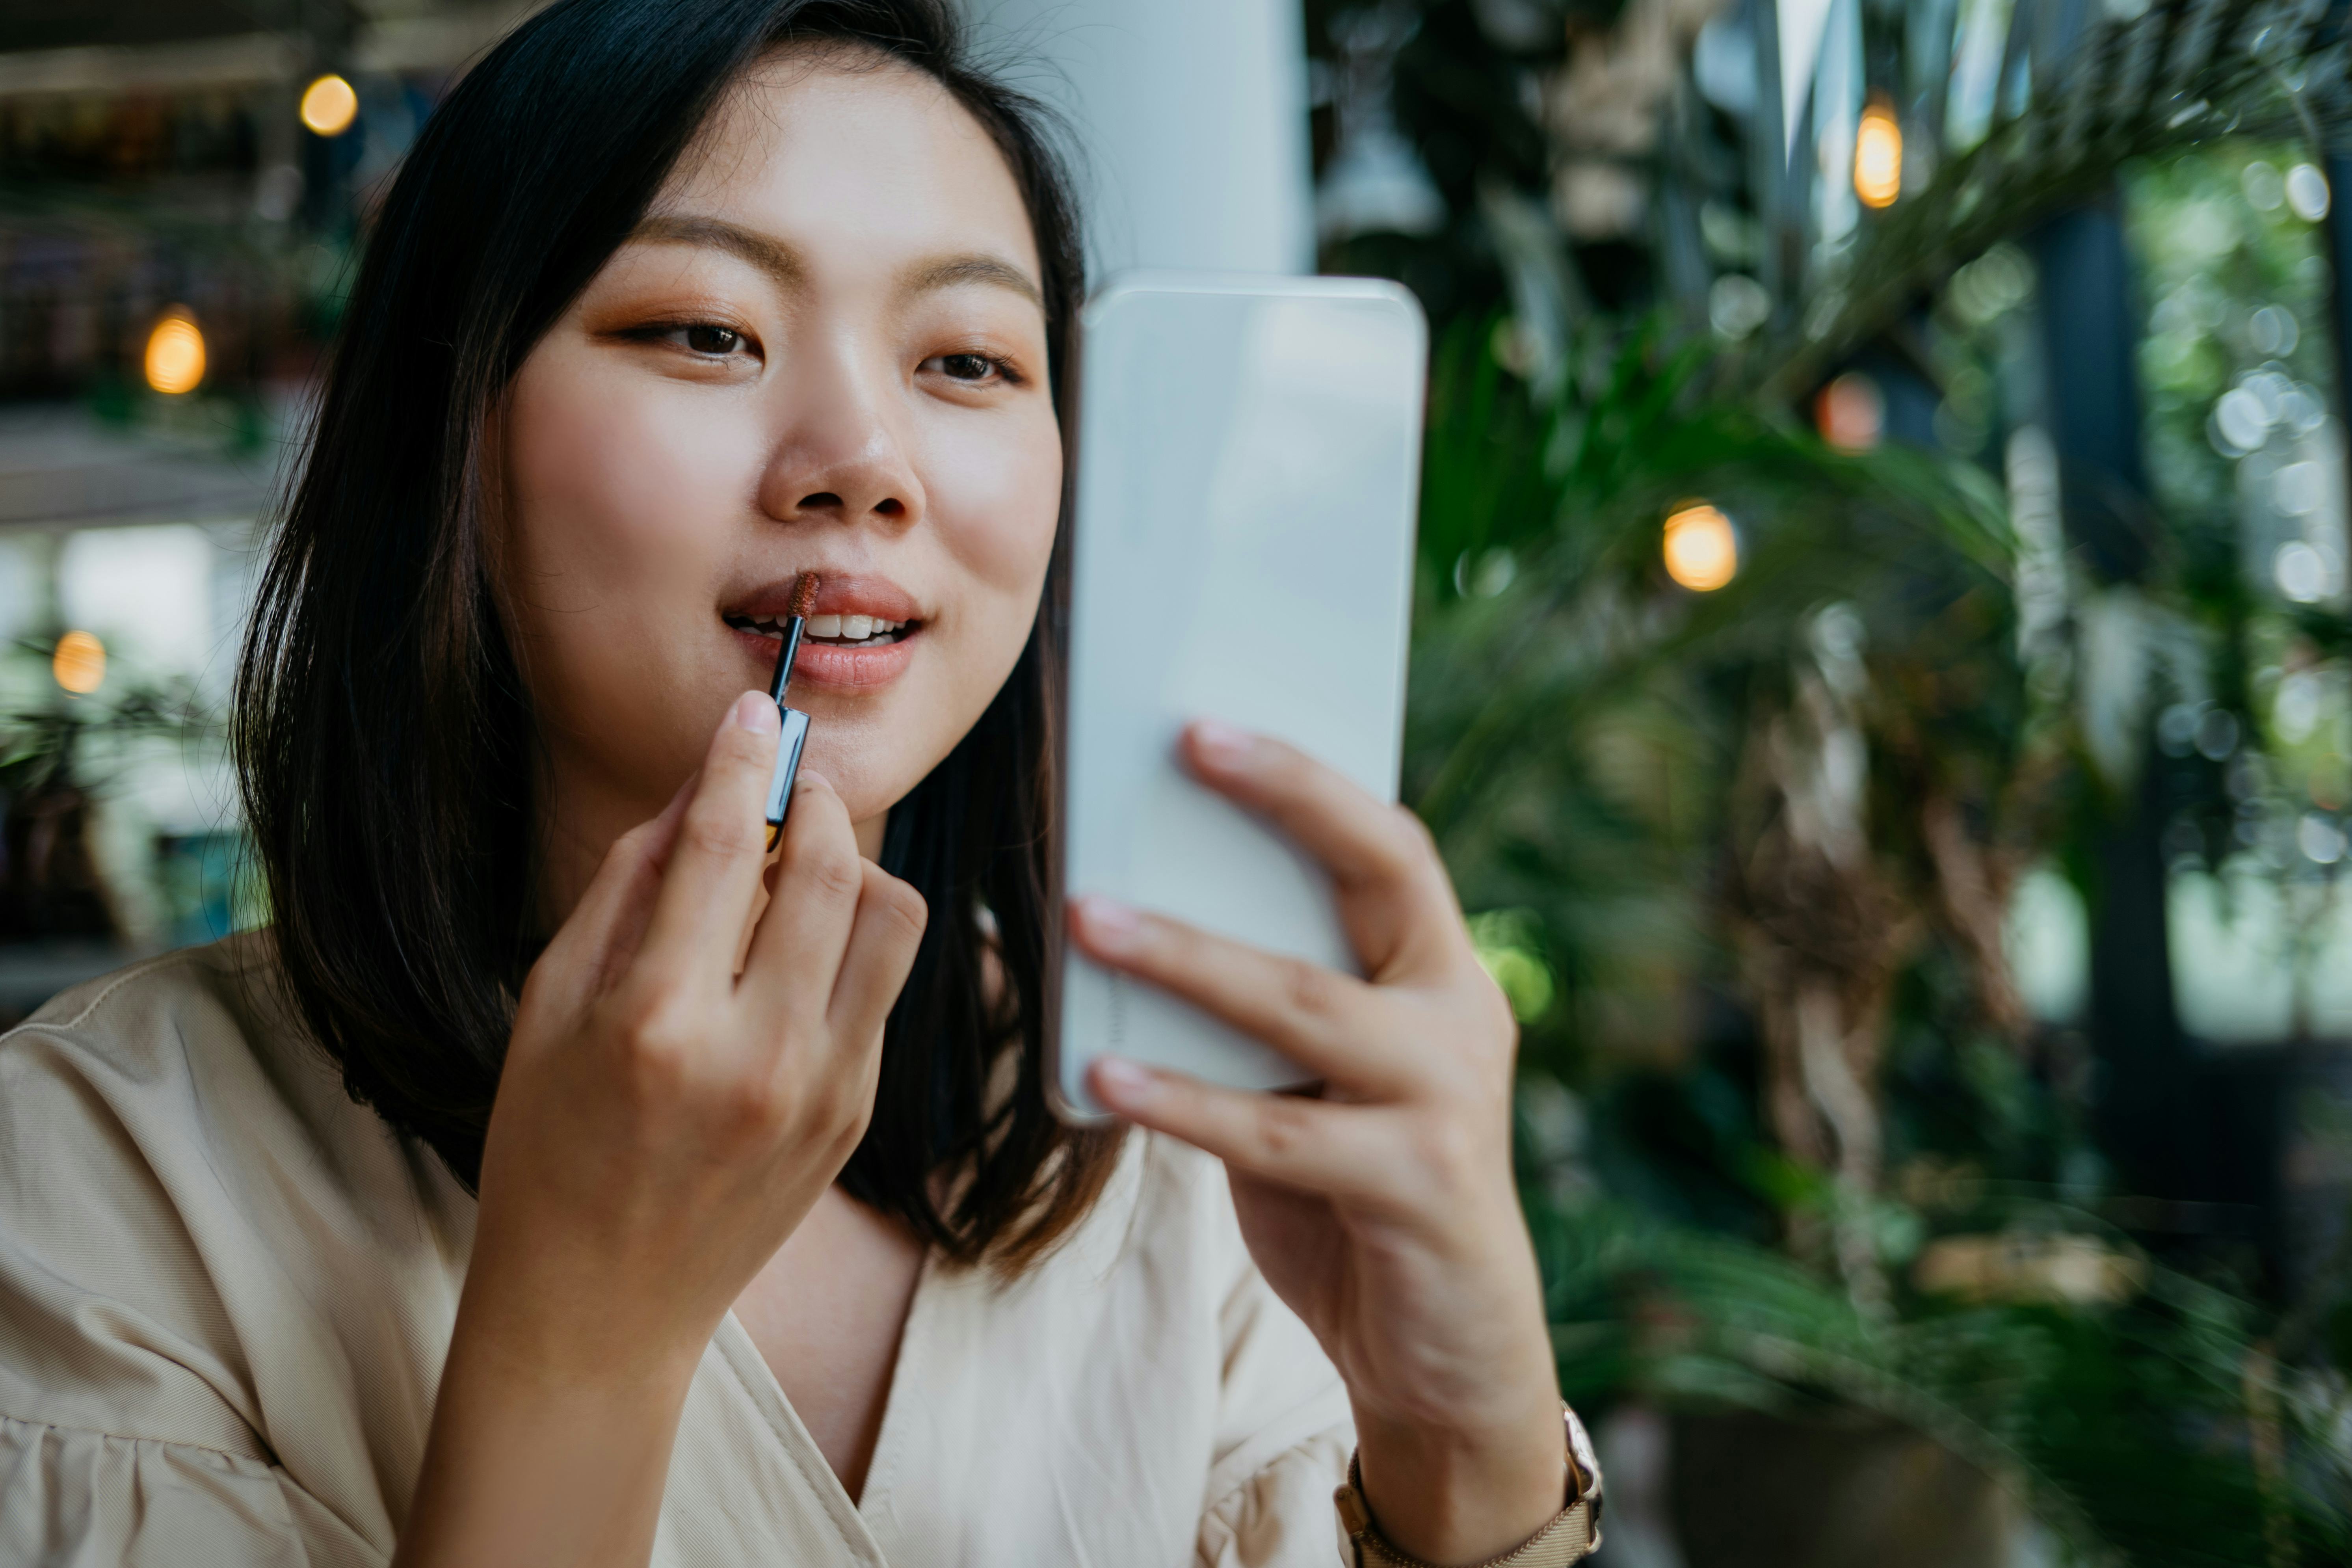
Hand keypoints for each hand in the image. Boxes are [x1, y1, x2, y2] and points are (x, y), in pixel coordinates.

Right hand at [396, 692, 925, 1567]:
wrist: (600, 1306)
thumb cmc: (548, 1146)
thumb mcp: (550, 1007)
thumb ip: (629, 888)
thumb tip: (698, 791)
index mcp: (655, 1021)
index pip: (720, 847)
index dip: (741, 760)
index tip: (755, 711)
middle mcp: (752, 1053)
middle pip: (828, 867)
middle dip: (811, 800)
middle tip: (784, 783)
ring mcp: (820, 1088)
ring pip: (889, 916)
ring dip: (851, 865)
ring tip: (798, 866)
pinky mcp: (855, 1114)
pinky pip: (883, 985)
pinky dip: (849, 940)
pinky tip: (797, 950)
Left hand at [1071, 722, 1563, 1565]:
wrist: (1450, 1354)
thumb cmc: (1361, 1194)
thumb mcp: (1322, 1082)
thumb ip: (1269, 1007)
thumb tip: (1134, 907)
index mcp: (1439, 973)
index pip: (1387, 843)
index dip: (1305, 778)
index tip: (1208, 723)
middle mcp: (1459, 1016)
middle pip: (1374, 877)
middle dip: (1283, 799)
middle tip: (1182, 742)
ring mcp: (1448, 1101)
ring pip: (1304, 1003)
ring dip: (1187, 956)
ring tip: (1084, 916)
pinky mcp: (1417, 1187)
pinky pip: (1276, 1132)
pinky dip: (1182, 1100)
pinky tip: (1103, 1070)